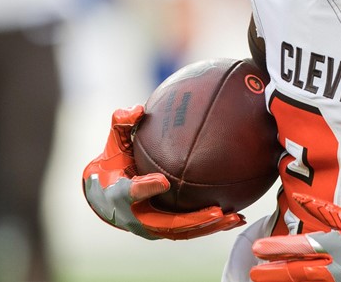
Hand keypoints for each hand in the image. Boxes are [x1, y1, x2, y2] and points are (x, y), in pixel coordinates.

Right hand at [81, 105, 245, 239]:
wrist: (103, 194)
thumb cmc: (112, 165)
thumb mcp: (113, 143)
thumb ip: (122, 124)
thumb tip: (137, 109)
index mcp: (118, 195)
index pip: (130, 194)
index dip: (145, 188)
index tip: (162, 181)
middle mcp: (137, 217)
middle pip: (167, 225)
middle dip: (193, 220)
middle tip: (216, 211)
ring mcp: (152, 227)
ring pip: (184, 232)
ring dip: (209, 227)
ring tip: (235, 218)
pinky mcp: (166, 230)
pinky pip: (191, 230)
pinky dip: (212, 226)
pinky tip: (237, 217)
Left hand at [251, 192, 340, 281]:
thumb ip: (327, 212)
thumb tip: (302, 198)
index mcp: (340, 245)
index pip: (302, 246)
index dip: (278, 249)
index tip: (258, 250)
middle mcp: (337, 267)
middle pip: (297, 272)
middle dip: (273, 272)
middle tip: (253, 272)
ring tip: (263, 281)